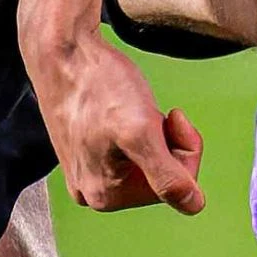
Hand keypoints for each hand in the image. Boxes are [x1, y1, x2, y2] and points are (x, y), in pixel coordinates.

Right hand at [22, 18, 206, 215]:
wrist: (63, 51)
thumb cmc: (97, 85)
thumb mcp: (142, 130)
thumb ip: (168, 175)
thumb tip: (192, 205)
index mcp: (106, 196)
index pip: (177, 185)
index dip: (184, 148)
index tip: (173, 117)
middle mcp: (93, 192)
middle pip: (160, 175)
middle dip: (166, 141)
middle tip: (149, 111)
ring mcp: (88, 171)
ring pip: (147, 160)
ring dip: (152, 132)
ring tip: (131, 108)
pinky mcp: (86, 152)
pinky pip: (129, 149)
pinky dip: (137, 127)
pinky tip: (121, 109)